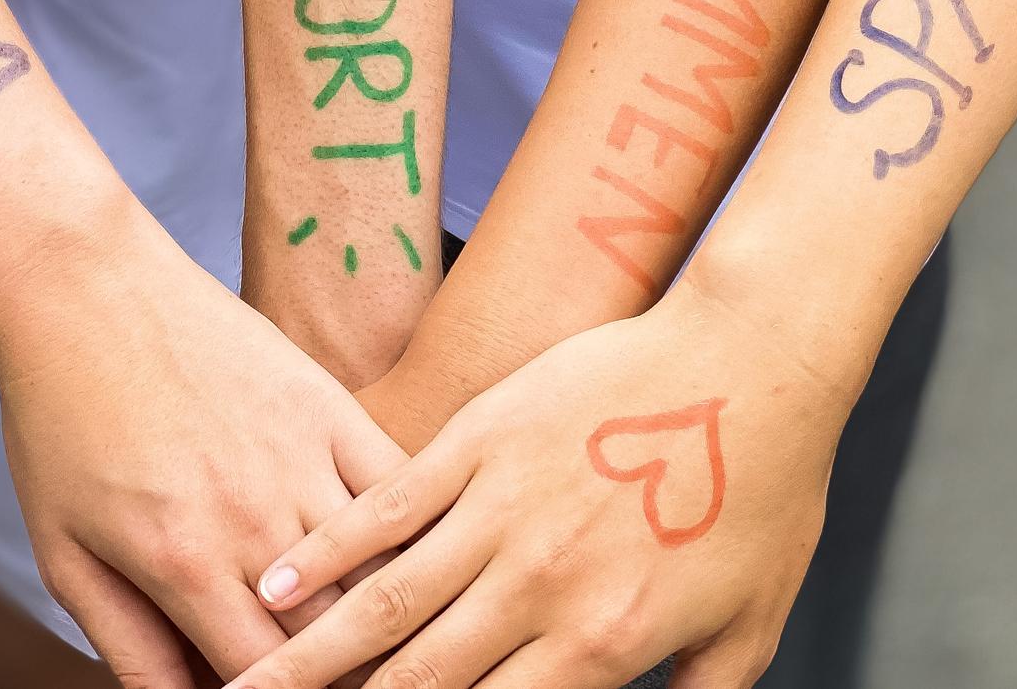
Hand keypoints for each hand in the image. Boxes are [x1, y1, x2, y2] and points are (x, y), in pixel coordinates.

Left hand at [0, 203, 406, 686]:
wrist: (85, 292)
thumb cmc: (61, 420)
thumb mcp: (65, 553)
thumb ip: (130, 647)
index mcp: (185, 565)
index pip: (272, 681)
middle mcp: (255, 520)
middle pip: (340, 638)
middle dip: (351, 672)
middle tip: (349, 673)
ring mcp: (301, 459)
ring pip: (381, 570)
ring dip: (390, 613)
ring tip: (391, 635)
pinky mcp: (329, 407)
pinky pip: (399, 489)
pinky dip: (413, 533)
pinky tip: (418, 559)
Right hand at [233, 292, 855, 688]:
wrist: (752, 359)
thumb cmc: (764, 490)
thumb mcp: (749, 628)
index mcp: (602, 645)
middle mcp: (538, 588)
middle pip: (417, 682)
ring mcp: (501, 510)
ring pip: (384, 605)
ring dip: (309, 655)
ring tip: (252, 686)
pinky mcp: (479, 440)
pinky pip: (388, 508)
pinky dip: (328, 550)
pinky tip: (279, 581)